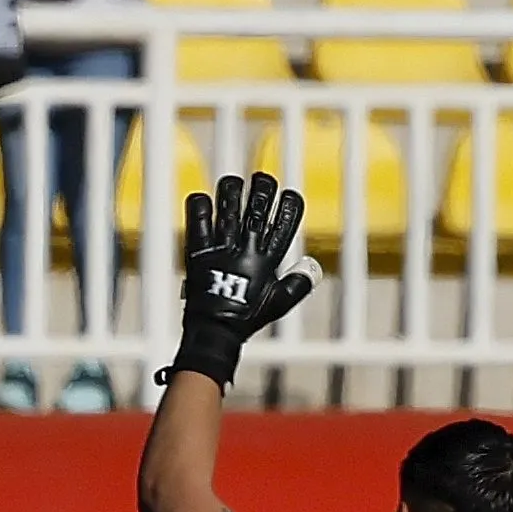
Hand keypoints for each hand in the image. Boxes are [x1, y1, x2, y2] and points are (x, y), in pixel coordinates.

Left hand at [165, 171, 311, 389]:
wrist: (213, 332)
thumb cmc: (246, 318)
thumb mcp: (278, 303)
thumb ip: (298, 284)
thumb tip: (314, 266)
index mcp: (267, 260)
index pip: (284, 223)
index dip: (289, 204)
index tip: (289, 194)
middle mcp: (245, 250)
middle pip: (258, 208)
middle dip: (262, 188)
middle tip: (262, 179)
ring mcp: (221, 249)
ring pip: (229, 208)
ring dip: (232, 191)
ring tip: (232, 183)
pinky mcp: (198, 252)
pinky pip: (198, 221)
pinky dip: (200, 207)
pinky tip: (203, 199)